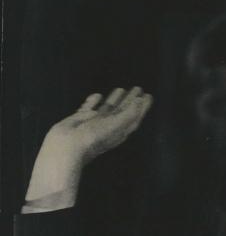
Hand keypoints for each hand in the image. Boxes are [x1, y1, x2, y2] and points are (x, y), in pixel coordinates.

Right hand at [24, 86, 152, 207]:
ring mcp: (94, 123)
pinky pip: (89, 108)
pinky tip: (97, 96)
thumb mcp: (115, 126)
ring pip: (107, 109)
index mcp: (119, 129)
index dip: (142, 107)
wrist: (67, 147)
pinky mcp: (80, 120)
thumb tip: (141, 101)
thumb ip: (129, 113)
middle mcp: (108, 126)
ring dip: (115, 99)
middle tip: (138, 88)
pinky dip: (94, 102)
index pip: (134, 116)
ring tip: (121, 89)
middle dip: (131, 100)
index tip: (148, 96)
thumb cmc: (93, 138)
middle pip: (123, 111)